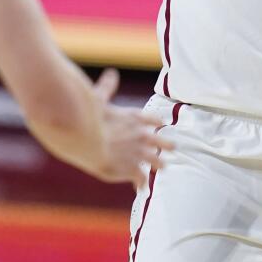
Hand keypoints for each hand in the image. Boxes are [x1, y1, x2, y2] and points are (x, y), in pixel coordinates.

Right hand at [88, 69, 174, 187]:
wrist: (87, 140)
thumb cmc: (89, 118)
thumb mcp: (98, 99)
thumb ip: (107, 88)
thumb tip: (112, 73)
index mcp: (133, 118)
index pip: (151, 119)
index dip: (155, 121)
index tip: (159, 123)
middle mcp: (140, 136)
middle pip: (159, 140)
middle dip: (166, 143)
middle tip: (174, 146)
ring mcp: (138, 153)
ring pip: (155, 160)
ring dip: (159, 163)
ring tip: (164, 167)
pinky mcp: (131, 169)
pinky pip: (140, 177)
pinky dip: (141, 182)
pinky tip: (141, 188)